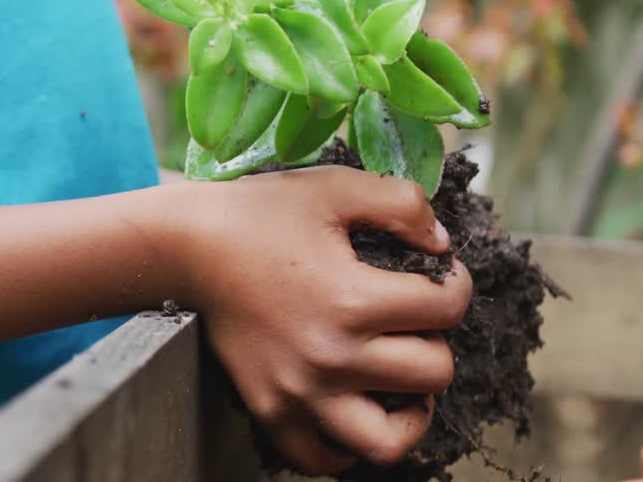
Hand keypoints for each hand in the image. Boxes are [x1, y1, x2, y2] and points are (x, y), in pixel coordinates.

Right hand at [180, 167, 471, 474]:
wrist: (187, 248)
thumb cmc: (261, 214)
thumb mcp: (336, 187)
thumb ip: (402, 204)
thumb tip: (442, 245)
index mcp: (354, 300)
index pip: (446, 308)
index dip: (455, 284)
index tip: (440, 275)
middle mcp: (332, 357)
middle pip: (434, 374)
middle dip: (438, 342)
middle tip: (417, 322)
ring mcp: (300, 392)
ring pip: (390, 440)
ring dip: (411, 412)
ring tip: (402, 382)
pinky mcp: (271, 410)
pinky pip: (325, 458)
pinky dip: (349, 444)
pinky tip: (355, 406)